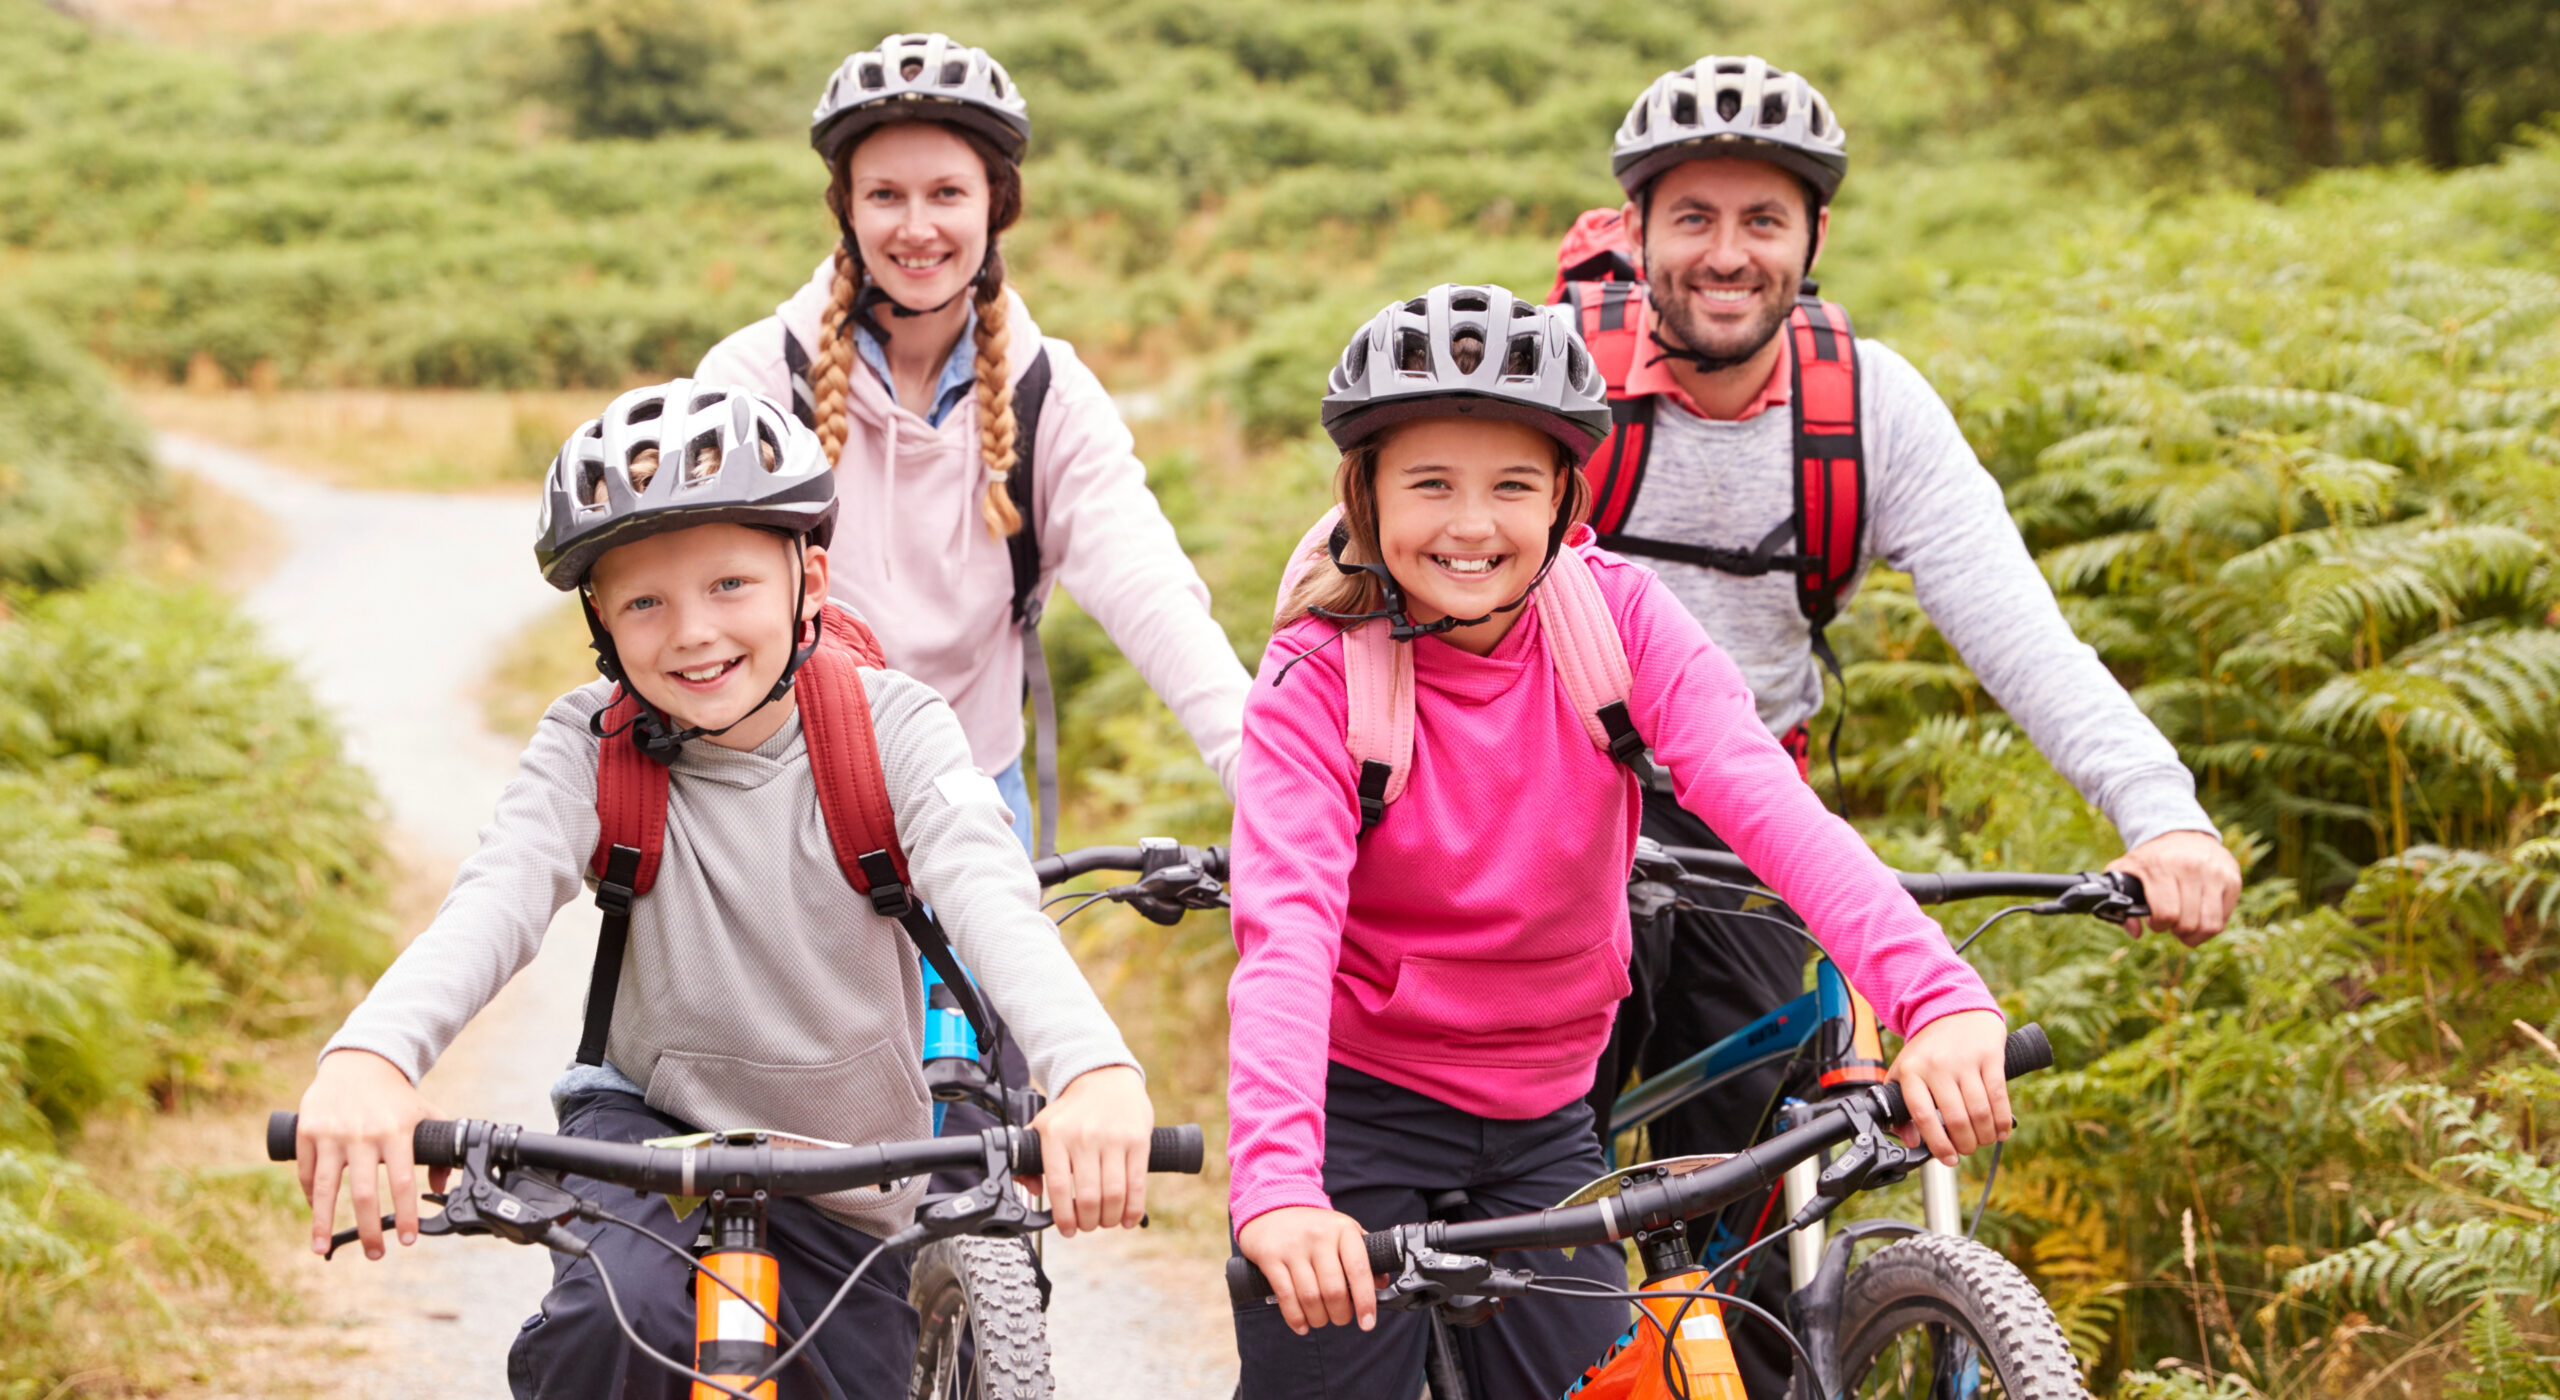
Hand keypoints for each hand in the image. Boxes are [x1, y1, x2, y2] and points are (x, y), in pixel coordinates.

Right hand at [296, 1049, 444, 1259]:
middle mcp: (363, 1135)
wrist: (359, 1062)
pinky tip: (316, 1215)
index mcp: (396, 1131)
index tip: (408, 1240)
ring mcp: (332, 1133)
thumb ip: (439, 1150)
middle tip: (375, 1255)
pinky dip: (311, 1197)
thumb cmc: (396, 1096)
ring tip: (323, 1249)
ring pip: (326, 1189)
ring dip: (323, 1225)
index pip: (403, 1182)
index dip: (406, 1214)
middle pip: (365, 1194)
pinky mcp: (307, 1131)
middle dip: (369, 1230)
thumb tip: (444, 1186)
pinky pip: (307, 1173)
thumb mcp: (425, 1114)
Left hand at [1023, 1065, 1151, 1236]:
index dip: (1064, 1217)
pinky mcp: (1137, 1140)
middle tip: (1088, 1226)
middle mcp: (1084, 1136)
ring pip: (1114, 1194)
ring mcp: (1113, 1138)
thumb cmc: (1073, 1109)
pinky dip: (1134, 1208)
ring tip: (1106, 1221)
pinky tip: (1128, 1218)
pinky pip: (1137, 1183)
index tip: (1067, 1229)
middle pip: (1089, 1197)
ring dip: (1110, 1218)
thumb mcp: (1044, 1125)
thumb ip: (1030, 1159)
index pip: (1059, 1188)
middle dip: (1089, 1222)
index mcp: (1056, 1134)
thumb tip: (1031, 1191)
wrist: (1106, 1076)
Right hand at [1236, 1206, 1378, 1335]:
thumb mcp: (1343, 1231)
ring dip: (1318, 1318)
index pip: (1359, 1269)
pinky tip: (1301, 1325)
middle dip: (1340, 1314)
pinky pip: (1286, 1296)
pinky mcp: (1270, 1257)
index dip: (1365, 1301)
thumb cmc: (1313, 1226)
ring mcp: (1293, 1247)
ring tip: (1320, 1320)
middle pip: (1333, 1290)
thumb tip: (1382, 1284)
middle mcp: (1319, 1236)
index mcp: (1342, 1229)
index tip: (1368, 1322)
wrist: (1270, 1206)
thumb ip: (1364, 1255)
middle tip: (1340, 1318)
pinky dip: (1295, 1318)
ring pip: (1310, 1297)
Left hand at [1887, 1010, 2010, 1164]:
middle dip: (1966, 1144)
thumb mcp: (1904, 1071)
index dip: (1937, 1143)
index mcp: (1912, 1071)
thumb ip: (1901, 1107)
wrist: (1951, 1008)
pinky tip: (2001, 1131)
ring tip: (1984, 1141)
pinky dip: (2002, 1120)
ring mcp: (1964, 1060)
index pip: (1922, 1115)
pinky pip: (1999, 1096)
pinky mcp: (1990, 1056)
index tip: (1948, 1159)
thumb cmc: (1928, 1048)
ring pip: (1980, 1111)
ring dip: (1985, 1136)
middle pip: (1956, 1119)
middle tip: (1968, 1150)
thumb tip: (1911, 1141)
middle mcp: (1937, 1066)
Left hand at [2108, 830, 2239, 946]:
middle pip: (2189, 924)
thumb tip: (2135, 932)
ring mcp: (2215, 873)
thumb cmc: (2152, 859)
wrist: (2182, 833)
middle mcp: (2191, 867)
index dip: (2158, 925)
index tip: (2155, 921)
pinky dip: (2210, 925)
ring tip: (2185, 925)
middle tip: (2171, 924)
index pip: (2166, 914)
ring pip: (2210, 925)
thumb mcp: (2127, 870)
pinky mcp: (2232, 879)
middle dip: (2176, 931)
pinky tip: (2199, 915)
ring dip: (2195, 934)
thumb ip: (2118, 900)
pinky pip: (2224, 918)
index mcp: (2161, 866)